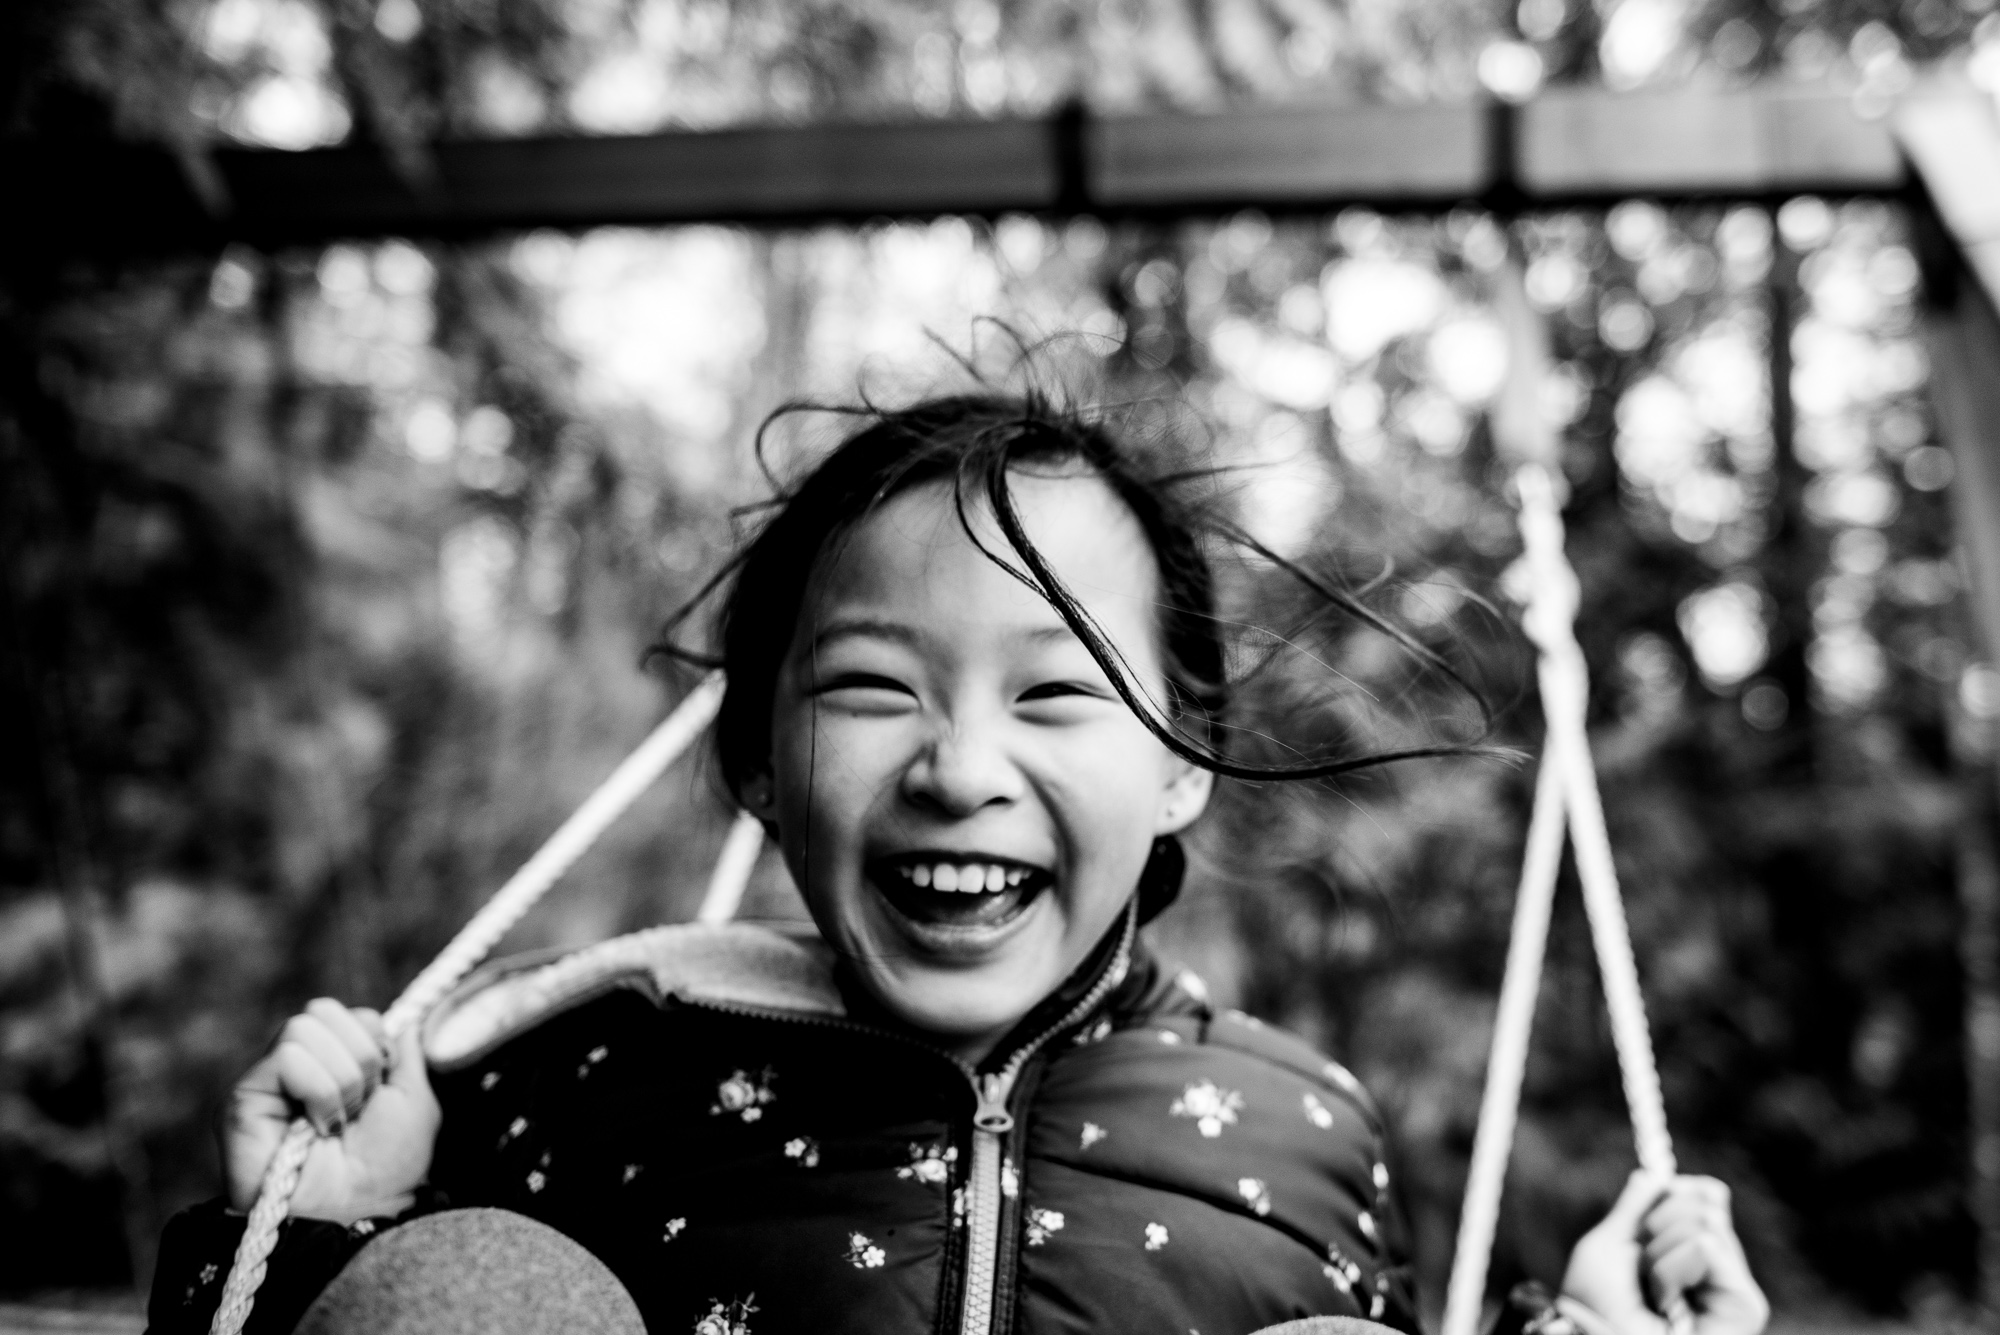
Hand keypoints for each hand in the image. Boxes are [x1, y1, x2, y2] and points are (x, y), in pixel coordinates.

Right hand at [223, 999, 441, 1223]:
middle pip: (321, 1010)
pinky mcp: (241, 1100)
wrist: (359, 1212)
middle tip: (357, 1109)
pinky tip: (317, 1128)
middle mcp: (290, 1070)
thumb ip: (404, 1053)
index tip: (378, 1092)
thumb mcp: (412, 1100)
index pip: (348, 1014)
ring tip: (337, 1123)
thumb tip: (403, 1019)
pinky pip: (289, 1057)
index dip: (373, 1044)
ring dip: (340, 1080)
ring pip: (303, 1028)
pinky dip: (319, 1089)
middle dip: (359, 1059)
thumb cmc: (387, 1167)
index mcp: (328, 1065)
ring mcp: (263, 1084)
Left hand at [1560, 1171, 1769, 1334]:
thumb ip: (1636, 1207)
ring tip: (1651, 1293)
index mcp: (1690, 1256)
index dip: (1670, 1197)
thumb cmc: (1597, 1305)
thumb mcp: (1608, 1244)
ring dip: (1658, 1254)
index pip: (1703, 1196)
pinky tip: (1664, 1301)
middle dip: (1657, 1226)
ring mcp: (1733, 1289)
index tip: (1641, 1227)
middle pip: (1705, 1203)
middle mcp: (1717, 1272)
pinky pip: (1705, 1245)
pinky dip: (1670, 1267)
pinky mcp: (1745, 1307)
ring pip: (1704, 1221)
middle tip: (1640, 1269)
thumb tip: (1654, 1175)